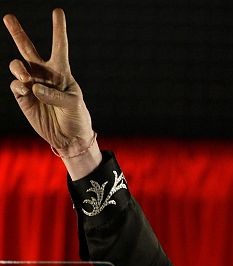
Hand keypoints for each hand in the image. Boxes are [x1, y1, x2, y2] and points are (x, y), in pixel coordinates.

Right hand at [4, 9, 93, 154]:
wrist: (68, 138)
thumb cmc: (76, 117)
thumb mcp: (73, 104)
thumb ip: (55, 94)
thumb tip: (33, 86)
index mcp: (62, 72)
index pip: (59, 47)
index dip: (58, 29)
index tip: (57, 11)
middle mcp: (44, 75)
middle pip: (28, 49)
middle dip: (17, 32)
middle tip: (8, 17)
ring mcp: (31, 85)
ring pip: (18, 66)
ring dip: (19, 69)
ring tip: (26, 79)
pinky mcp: (22, 97)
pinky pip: (16, 85)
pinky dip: (19, 86)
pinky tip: (26, 91)